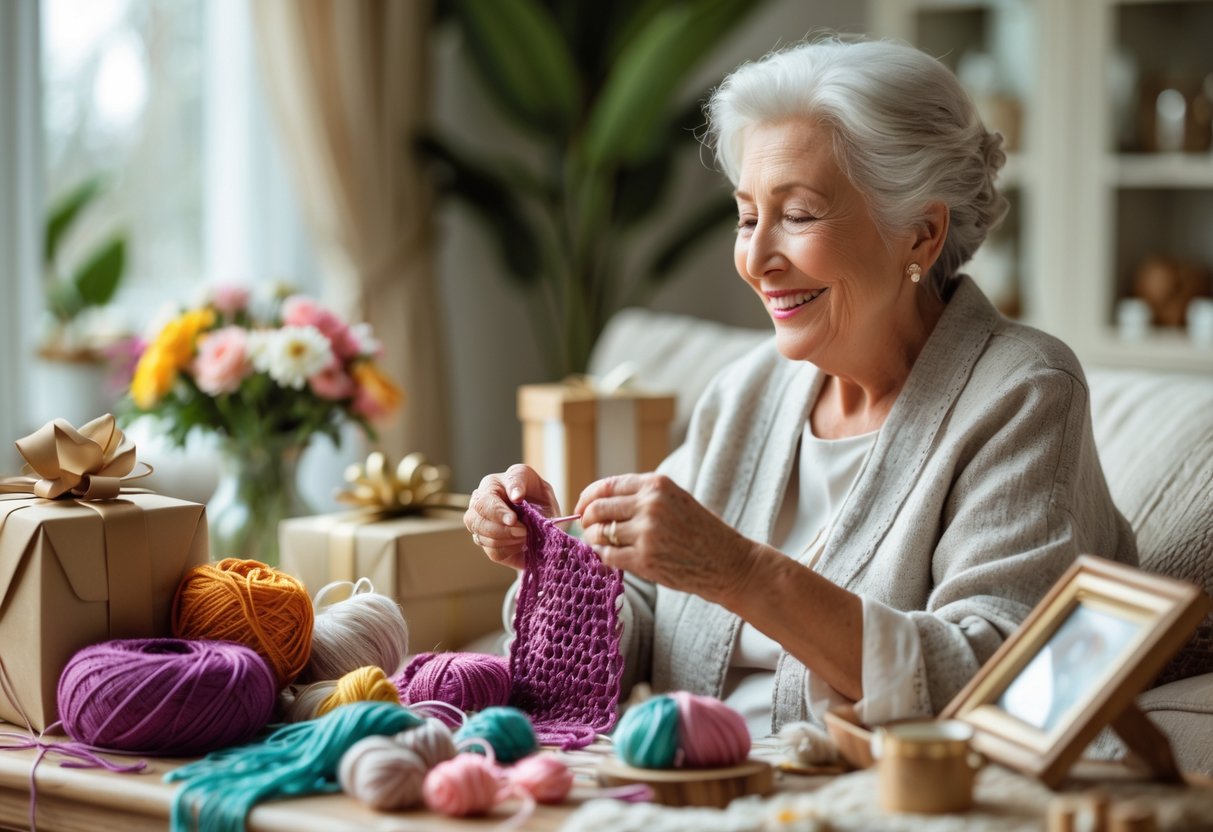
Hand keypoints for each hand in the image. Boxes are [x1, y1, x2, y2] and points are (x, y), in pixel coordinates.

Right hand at [464, 464, 559, 569]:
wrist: (547, 520)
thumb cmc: (539, 498)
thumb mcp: (536, 483)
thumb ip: (523, 483)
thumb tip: (515, 495)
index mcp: (491, 485)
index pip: (484, 499)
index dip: (497, 511)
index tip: (513, 519)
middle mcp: (480, 504)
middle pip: (474, 520)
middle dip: (501, 529)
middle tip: (523, 531)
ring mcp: (480, 525)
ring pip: (481, 537)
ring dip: (508, 539)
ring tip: (526, 534)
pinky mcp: (488, 544)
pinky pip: (493, 552)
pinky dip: (511, 549)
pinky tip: (522, 542)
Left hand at [574, 473, 758, 604]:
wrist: (729, 563)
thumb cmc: (701, 532)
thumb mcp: (675, 499)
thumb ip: (641, 497)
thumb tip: (598, 502)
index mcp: (657, 484)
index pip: (606, 485)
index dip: (587, 497)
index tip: (582, 507)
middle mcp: (650, 504)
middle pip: (598, 508)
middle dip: (587, 520)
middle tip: (587, 529)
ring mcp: (647, 532)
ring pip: (599, 533)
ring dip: (594, 539)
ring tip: (600, 543)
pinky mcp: (645, 559)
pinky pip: (608, 555)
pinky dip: (604, 556)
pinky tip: (611, 557)